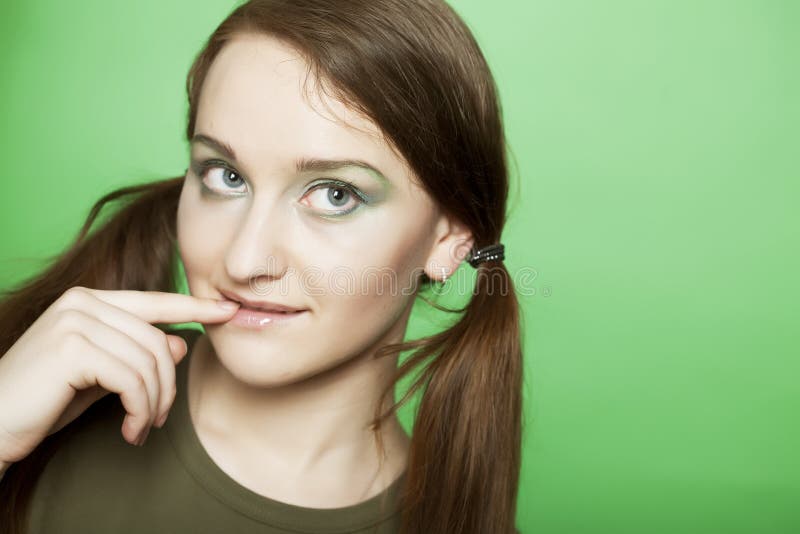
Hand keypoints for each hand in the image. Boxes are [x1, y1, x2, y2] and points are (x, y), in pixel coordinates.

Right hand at [0, 286, 238, 463]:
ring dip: (154, 404)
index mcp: (89, 300)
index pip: (155, 301)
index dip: (195, 308)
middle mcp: (82, 301)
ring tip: (141, 428)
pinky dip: (139, 410)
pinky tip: (129, 430)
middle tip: (157, 420)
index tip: (229, 312)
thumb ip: (137, 355)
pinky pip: (132, 380)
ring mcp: (75, 321)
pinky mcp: (71, 348)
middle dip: (167, 387)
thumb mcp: (102, 376)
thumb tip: (180, 343)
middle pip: (158, 341)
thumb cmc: (45, 401)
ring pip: (149, 362)